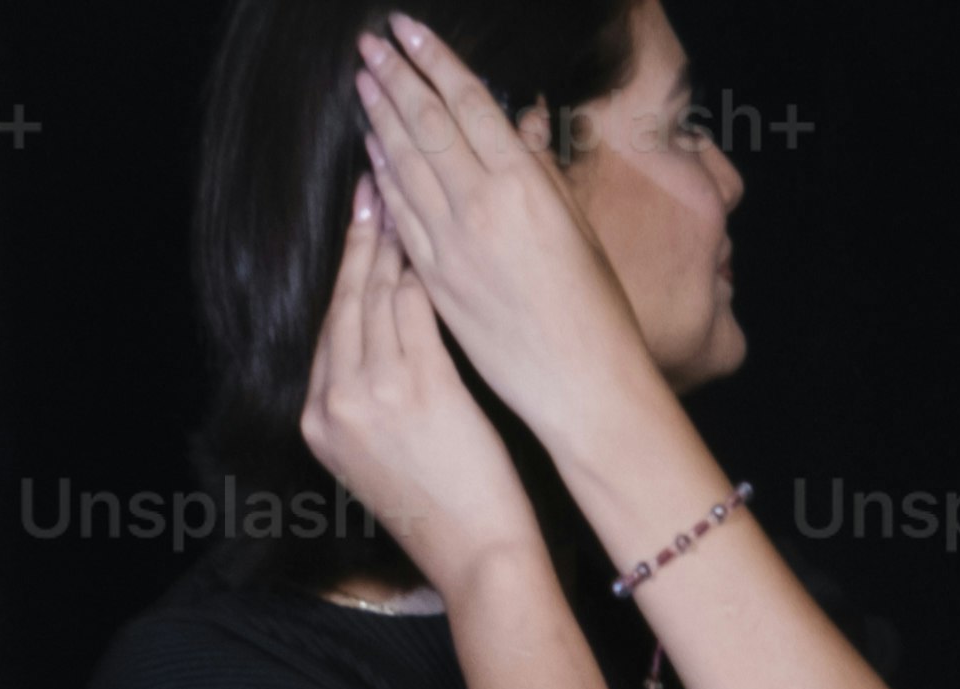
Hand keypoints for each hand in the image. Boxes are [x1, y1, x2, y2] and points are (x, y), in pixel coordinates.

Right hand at [295, 191, 548, 603]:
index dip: (343, 271)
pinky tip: (437, 240)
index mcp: (316, 421)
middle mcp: (334, 402)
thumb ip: (362, 407)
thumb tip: (370, 352)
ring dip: (394, 242)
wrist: (474, 555)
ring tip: (406, 197)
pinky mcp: (416, 387)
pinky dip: (425, 271)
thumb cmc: (443, 509)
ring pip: (378, 296)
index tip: (354, 227)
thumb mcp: (377, 460)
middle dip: (361, 238)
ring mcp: (371, 394)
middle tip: (370, 183)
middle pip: (346, 301)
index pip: (327, 327)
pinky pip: (416, 309)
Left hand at [351, 14, 684, 477]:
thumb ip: (541, 168)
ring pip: (405, 165)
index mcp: (524, 182)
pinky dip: (384, 178)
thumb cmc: (596, 306)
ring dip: (380, 118)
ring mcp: (453, 245)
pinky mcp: (436, 282)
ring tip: (363, 82)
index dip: (433, 58)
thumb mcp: (578, 223)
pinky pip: (402, 217)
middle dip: (394, 77)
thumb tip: (518, 121)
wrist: (583, 383)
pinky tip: (372, 150)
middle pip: (426, 124)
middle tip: (369, 45)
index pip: (467, 102)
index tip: (406, 29)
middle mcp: (482, 206)